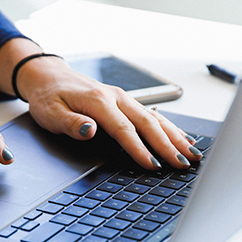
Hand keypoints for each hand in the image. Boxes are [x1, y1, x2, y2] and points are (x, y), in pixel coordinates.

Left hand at [0, 39, 199, 169]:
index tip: (153, 165)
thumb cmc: (48, 97)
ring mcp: (123, 98)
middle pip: (148, 123)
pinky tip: (182, 138)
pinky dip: (169, 127)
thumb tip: (90, 130)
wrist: (48, 76)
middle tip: (183, 164)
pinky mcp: (125, 101)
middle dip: (168, 145)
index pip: (124, 129)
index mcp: (98, 101)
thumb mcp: (50, 113)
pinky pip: (152, 114)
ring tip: (192, 154)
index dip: (140, 149)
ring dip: (175, 136)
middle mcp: (115, 97)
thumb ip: (71, 123)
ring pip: (155, 118)